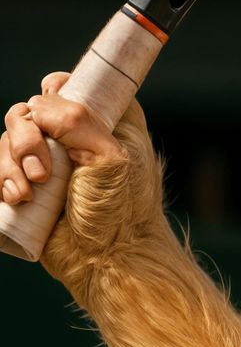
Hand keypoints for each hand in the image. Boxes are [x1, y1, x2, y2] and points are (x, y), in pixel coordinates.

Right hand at [1, 76, 162, 286]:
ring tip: (27, 193)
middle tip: (42, 173)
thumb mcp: (111, 159)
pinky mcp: (29, 185)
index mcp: (107, 121)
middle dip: (26, 140)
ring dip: (11, 164)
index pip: (71, 86)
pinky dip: (1, 178)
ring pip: (9, 139)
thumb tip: (39, 103)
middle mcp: (76, 137)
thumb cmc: (122, 211)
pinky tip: (16, 198)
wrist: (106, 260)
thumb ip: (79, 122)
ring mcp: (50, 161)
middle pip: (29, 111)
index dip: (54, 92)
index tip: (51, 117)